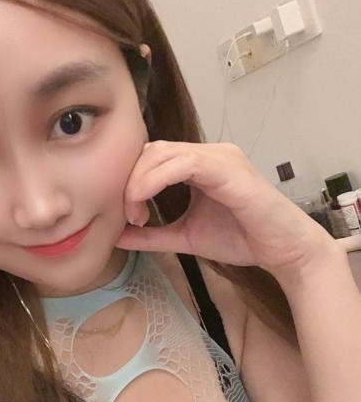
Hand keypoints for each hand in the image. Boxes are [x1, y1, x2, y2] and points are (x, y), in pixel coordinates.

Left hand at [116, 141, 332, 276]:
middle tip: (128, 216)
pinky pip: (185, 163)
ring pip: (164, 153)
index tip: (127, 216)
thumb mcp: (186, 237)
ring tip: (135, 213)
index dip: (131, 181)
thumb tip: (117, 237)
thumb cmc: (242, 239)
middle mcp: (210, 153)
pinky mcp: (229, 169)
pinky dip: (157, 180)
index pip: (153, 157)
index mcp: (200, 164)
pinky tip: (145, 201)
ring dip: (139, 181)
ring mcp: (221, 157)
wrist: (283, 250)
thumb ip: (154, 235)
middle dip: (131, 180)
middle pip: (153, 150)